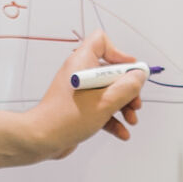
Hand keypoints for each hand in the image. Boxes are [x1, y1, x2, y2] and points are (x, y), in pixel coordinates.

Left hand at [18, 32, 143, 159]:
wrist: (42, 140)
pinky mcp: (80, 108)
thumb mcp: (106, 101)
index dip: (119, 53)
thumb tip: (140, 75)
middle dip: (127, 89)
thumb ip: (128, 86)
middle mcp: (81, 74)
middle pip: (112, 71)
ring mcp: (80, 92)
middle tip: (135, 103)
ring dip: (124, 106)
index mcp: (82, 63)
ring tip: (132, 120)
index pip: (101, 41)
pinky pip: (101, 108)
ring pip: (109, 92)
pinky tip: (122, 133)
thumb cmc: (68, 118)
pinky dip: (113, 119)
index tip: (130, 70)